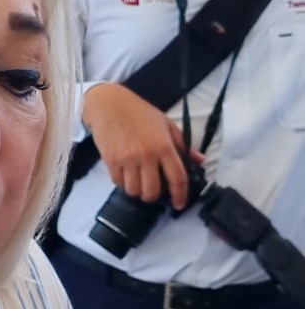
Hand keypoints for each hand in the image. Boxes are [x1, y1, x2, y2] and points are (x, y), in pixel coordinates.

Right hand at [82, 83, 203, 210]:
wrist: (109, 105)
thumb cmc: (139, 112)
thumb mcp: (166, 124)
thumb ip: (182, 143)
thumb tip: (199, 159)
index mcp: (164, 146)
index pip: (177, 178)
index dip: (180, 196)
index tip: (179, 204)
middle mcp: (147, 155)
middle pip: (152, 191)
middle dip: (154, 196)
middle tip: (153, 191)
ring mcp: (127, 160)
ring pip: (133, 190)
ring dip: (137, 190)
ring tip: (137, 182)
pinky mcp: (111, 161)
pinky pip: (118, 182)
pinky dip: (122, 183)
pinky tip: (125, 174)